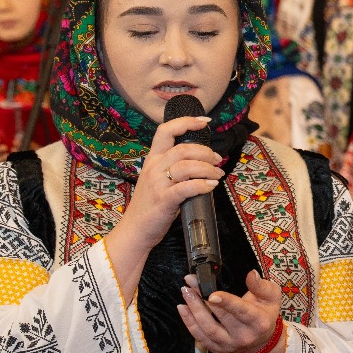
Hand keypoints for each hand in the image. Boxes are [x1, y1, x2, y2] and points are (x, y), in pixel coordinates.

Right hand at [117, 116, 223, 253]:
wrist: (135, 230)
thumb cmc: (151, 205)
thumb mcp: (158, 179)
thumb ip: (174, 168)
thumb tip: (202, 160)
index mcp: (152, 159)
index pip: (166, 131)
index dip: (186, 122)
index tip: (205, 122)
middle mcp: (154, 168)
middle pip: (183, 148)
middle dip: (206, 152)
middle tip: (217, 161)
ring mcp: (158, 184)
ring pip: (187, 166)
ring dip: (208, 168)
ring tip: (217, 175)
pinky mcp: (164, 200)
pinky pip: (187, 187)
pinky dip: (203, 184)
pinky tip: (211, 186)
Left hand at [178, 271, 286, 352]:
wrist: (262, 341)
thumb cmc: (265, 314)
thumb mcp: (272, 297)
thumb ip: (261, 285)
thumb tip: (251, 274)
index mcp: (259, 322)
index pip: (242, 311)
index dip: (227, 303)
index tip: (212, 294)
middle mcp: (244, 336)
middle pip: (220, 318)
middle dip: (203, 300)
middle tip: (190, 284)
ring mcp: (229, 344)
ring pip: (207, 329)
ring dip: (193, 311)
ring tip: (186, 293)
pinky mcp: (217, 349)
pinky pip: (200, 337)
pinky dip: (189, 322)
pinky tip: (183, 308)